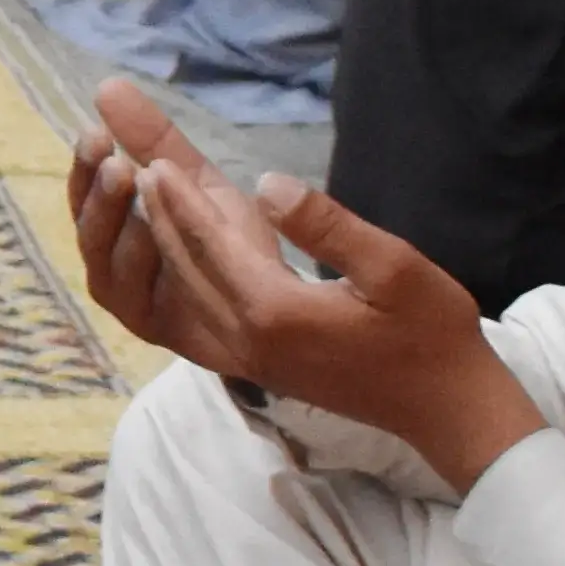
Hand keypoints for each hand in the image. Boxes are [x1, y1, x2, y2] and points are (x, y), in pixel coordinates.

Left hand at [70, 83, 539, 486]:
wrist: (444, 408)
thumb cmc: (430, 331)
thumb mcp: (394, 267)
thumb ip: (328, 225)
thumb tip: (267, 183)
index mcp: (277, 313)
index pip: (210, 245)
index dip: (179, 198)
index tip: (148, 157)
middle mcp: (247, 340)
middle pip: (183, 265)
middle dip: (150, 211)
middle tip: (120, 160)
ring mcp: (245, 358)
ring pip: (183, 291)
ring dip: (155, 241)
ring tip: (134, 194)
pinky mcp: (253, 364)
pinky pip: (197, 314)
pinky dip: (177, 273)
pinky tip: (169, 246)